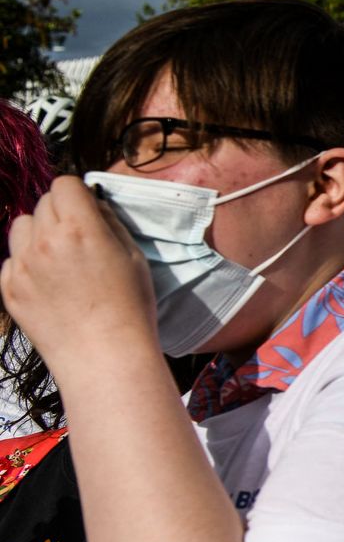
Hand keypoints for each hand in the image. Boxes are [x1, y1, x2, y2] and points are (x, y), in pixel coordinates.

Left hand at [2, 177, 160, 369]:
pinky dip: (27, 263)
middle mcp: (44, 242)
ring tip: (57, 257)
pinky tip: (49, 284)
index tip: (86, 208)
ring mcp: (21, 266)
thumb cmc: (130, 308)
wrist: (104, 357)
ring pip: (21, 227)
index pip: (65, 184)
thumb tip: (93, 207)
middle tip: (78, 236)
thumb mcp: (134, 257)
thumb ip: (109, 224)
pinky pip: (11, 259)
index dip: (78, 193)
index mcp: (80, 229)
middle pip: (43, 203)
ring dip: (37, 233)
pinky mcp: (9, 289)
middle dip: (60, 212)